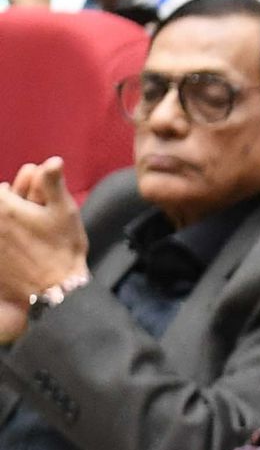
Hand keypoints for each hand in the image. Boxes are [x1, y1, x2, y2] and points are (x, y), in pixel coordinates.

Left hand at [0, 159, 92, 303]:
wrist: (54, 289)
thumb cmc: (62, 247)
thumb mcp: (65, 210)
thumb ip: (52, 182)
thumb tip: (52, 160)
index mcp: (4, 206)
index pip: (1, 189)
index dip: (20, 186)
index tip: (31, 184)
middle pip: (0, 203)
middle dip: (12, 201)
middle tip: (32, 202)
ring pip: (0, 222)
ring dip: (8, 220)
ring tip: (27, 225)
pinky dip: (6, 239)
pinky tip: (19, 243)